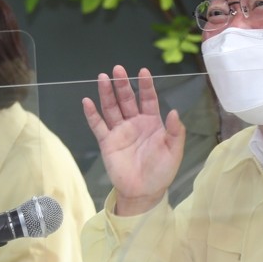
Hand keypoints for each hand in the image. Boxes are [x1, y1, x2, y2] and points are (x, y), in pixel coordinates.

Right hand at [82, 66, 185, 215]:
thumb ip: (175, 132)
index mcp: (152, 122)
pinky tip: (87, 101)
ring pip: (111, 108)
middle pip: (127, 99)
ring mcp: (119, 131)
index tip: (143, 71)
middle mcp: (134, 123)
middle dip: (122, 84)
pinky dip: (92, 114)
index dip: (146, 86)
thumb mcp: (174, 151)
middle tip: (118, 69)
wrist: (144, 192)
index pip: (148, 99)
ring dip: (106, 93)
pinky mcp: (107, 142)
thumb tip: (174, 112)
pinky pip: (98, 125)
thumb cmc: (161, 171)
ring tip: (102, 77)